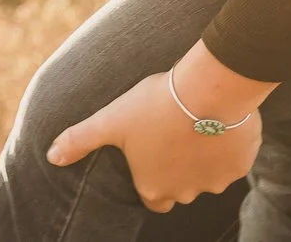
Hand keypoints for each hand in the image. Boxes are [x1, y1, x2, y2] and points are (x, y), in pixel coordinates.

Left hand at [47, 68, 262, 212]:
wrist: (209, 91)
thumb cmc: (156, 105)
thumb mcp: (111, 119)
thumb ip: (80, 139)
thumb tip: (50, 156)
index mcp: (154, 188)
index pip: (152, 198)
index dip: (151, 177)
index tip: (151, 153)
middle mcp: (185, 193)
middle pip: (181, 188)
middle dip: (178, 168)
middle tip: (173, 133)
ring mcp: (215, 182)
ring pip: (208, 176)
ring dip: (203, 157)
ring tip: (196, 123)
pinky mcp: (240, 167)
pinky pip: (234, 160)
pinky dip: (228, 146)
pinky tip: (219, 121)